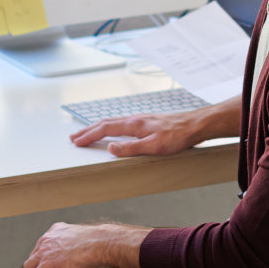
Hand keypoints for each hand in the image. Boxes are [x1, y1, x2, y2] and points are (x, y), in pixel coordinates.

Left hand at [22, 221, 145, 267]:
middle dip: (39, 267)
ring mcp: (44, 252)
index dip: (46, 258)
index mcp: (56, 230)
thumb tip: (86, 249)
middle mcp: (47, 239)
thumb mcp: (82, 237)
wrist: (98, 244)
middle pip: (34, 256)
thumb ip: (76, 242)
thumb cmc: (96, 242)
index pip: (42, 245)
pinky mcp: (45, 266)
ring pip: (29, 267)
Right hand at [69, 98, 239, 158]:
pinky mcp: (146, 121)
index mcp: (133, 125)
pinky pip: (121, 122)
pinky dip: (109, 126)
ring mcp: (140, 118)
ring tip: (88, 132)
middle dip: (88, 130)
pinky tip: (113, 130)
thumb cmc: (176, 137)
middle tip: (74, 137)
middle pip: (105, 123)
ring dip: (97, 127)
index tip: (76, 142)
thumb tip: (109, 148)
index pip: (105, 129)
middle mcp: (134, 119)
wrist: (194, 125)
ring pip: (113, 121)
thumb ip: (131, 149)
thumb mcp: (154, 147)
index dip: (89, 136)